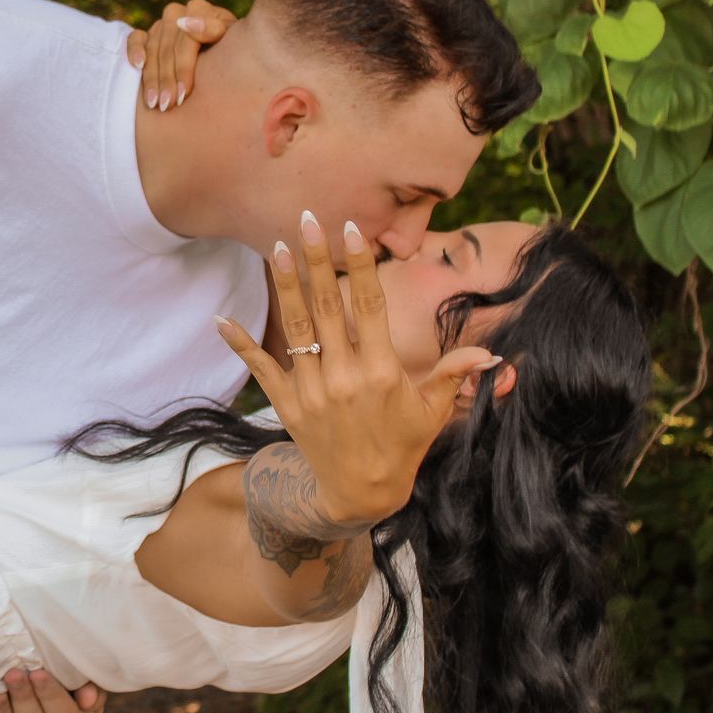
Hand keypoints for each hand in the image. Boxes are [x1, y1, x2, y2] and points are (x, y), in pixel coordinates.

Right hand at [125, 0, 237, 111]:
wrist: (229, 55)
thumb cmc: (233, 49)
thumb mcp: (231, 38)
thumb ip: (213, 29)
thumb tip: (185, 24)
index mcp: (199, 9)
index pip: (185, 39)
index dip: (183, 68)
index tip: (183, 94)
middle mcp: (177, 14)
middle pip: (166, 48)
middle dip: (166, 79)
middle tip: (166, 105)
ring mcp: (161, 24)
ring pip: (151, 49)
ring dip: (150, 77)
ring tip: (152, 102)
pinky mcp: (147, 33)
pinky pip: (135, 38)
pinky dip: (134, 51)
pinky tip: (137, 67)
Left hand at [214, 212, 503, 528]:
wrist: (360, 494)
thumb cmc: (402, 447)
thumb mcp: (433, 412)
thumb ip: (454, 376)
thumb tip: (491, 354)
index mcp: (382, 372)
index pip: (369, 306)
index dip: (360, 266)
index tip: (351, 229)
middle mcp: (344, 377)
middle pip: (327, 307)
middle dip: (316, 260)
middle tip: (306, 218)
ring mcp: (312, 391)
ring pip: (295, 328)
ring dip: (285, 286)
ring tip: (276, 248)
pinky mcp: (288, 405)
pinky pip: (261, 368)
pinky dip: (240, 344)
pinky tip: (221, 318)